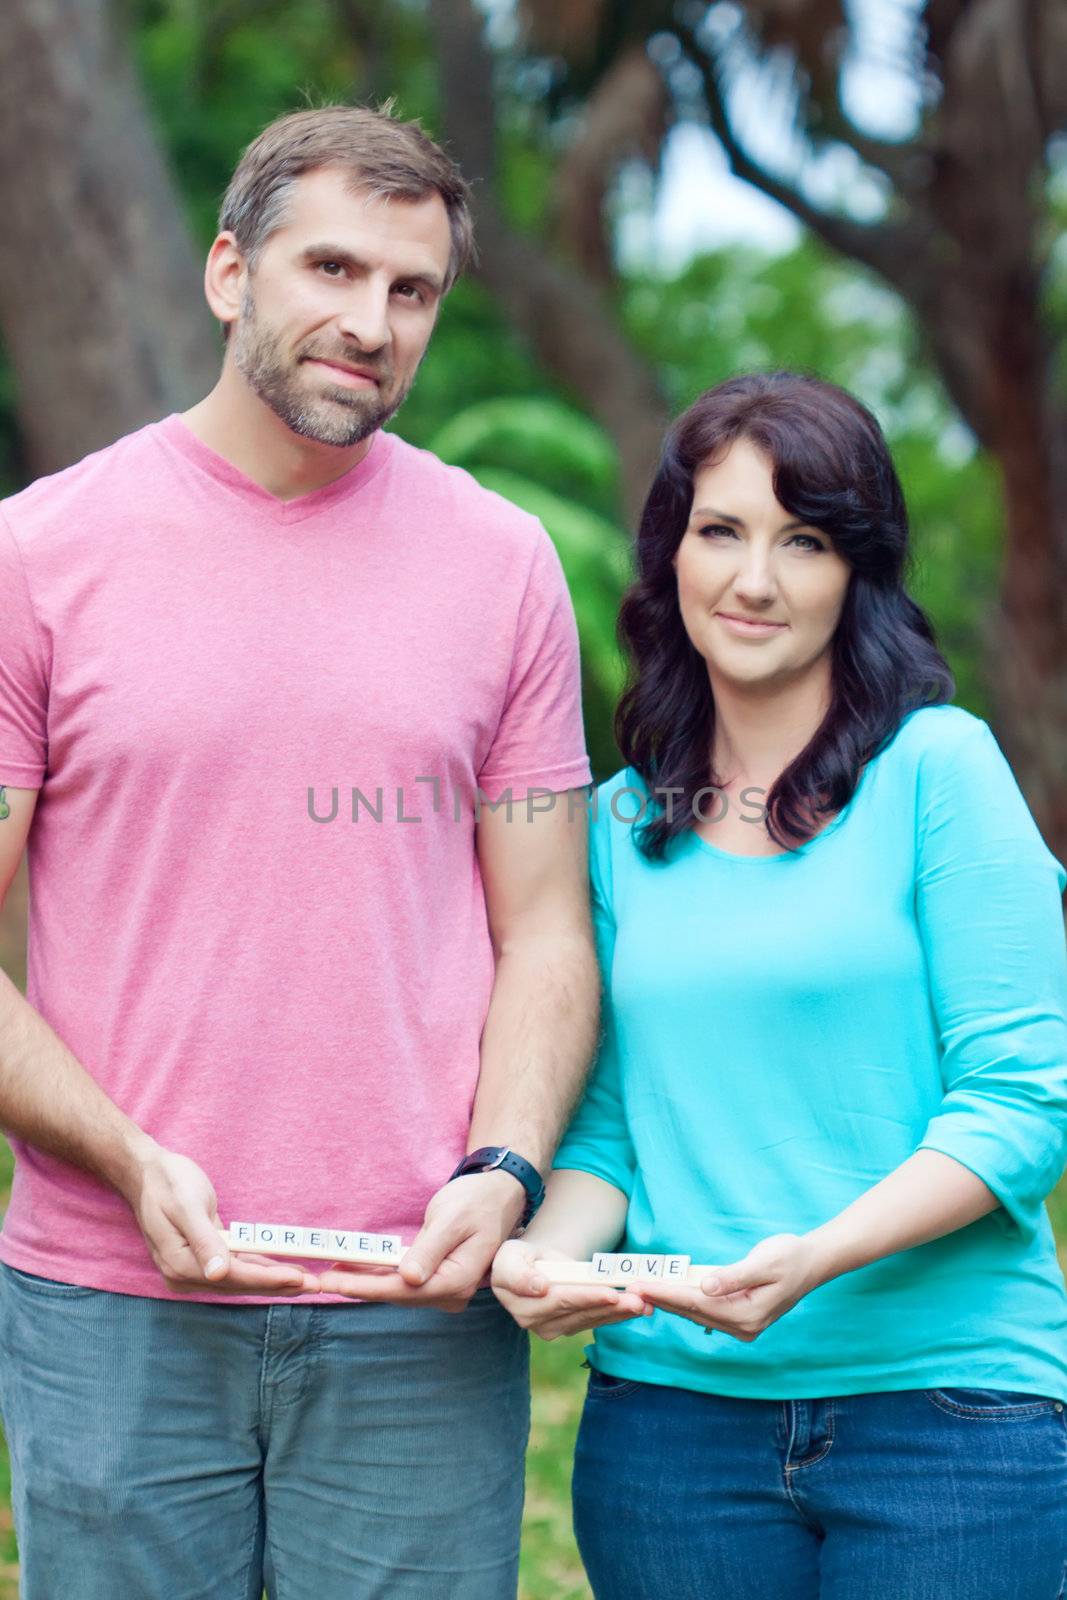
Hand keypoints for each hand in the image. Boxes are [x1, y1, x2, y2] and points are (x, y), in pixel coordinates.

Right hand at [125, 1139, 320, 1296]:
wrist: (147, 1172)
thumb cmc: (168, 1182)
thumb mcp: (187, 1206)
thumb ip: (203, 1240)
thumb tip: (219, 1274)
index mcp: (179, 1264)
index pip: (233, 1276)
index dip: (267, 1279)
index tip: (298, 1279)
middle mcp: (183, 1273)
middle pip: (239, 1283)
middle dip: (276, 1284)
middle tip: (314, 1286)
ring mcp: (191, 1268)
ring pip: (239, 1278)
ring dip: (271, 1279)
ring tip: (305, 1281)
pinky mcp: (199, 1258)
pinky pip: (234, 1267)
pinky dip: (257, 1269)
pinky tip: (280, 1270)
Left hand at [317, 1171, 525, 1312]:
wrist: (498, 1193)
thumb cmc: (476, 1201)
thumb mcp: (451, 1219)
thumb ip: (429, 1250)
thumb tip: (408, 1279)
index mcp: (458, 1279)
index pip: (404, 1290)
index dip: (366, 1287)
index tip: (334, 1282)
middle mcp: (453, 1291)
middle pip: (398, 1295)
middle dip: (360, 1287)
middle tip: (321, 1279)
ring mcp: (446, 1288)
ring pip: (398, 1291)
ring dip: (366, 1282)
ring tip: (332, 1273)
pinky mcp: (438, 1279)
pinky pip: (405, 1283)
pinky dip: (380, 1275)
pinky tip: (356, 1270)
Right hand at [491, 1238, 651, 1340]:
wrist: (527, 1266)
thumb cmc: (520, 1257)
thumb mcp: (511, 1256)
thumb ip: (519, 1273)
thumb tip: (540, 1288)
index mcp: (518, 1301)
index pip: (559, 1299)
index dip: (587, 1297)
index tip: (611, 1293)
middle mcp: (532, 1321)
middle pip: (579, 1312)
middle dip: (610, 1305)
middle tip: (638, 1300)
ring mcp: (549, 1328)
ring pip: (589, 1319)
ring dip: (618, 1313)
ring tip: (643, 1304)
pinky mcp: (565, 1328)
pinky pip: (593, 1321)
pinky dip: (616, 1315)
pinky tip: (636, 1309)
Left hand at [637, 1233, 821, 1340]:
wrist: (813, 1262)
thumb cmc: (790, 1256)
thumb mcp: (764, 1262)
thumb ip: (733, 1276)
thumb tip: (704, 1286)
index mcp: (747, 1315)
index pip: (697, 1304)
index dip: (667, 1294)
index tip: (641, 1286)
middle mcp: (744, 1327)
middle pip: (693, 1312)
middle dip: (661, 1299)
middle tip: (630, 1288)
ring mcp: (743, 1326)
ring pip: (696, 1314)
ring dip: (669, 1302)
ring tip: (641, 1291)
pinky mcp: (740, 1318)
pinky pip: (705, 1311)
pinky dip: (684, 1302)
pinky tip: (666, 1295)